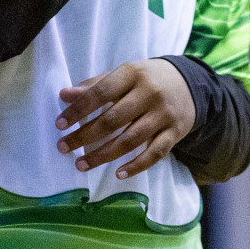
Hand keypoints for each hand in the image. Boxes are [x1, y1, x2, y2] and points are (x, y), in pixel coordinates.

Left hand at [54, 58, 193, 179]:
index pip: (102, 92)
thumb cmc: (147, 80)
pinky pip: (155, 153)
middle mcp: (150, 93)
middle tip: (63, 148)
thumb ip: (95, 85)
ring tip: (81, 165)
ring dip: (103, 155)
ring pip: (131, 139)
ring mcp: (164, 114)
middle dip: (85, 136)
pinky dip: (137, 166)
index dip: (79, 109)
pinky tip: (118, 174)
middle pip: (113, 119)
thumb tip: (64, 95)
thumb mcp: (124, 74)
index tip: (59, 125)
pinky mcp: (175, 132)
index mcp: (134, 74)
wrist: (190, 84)